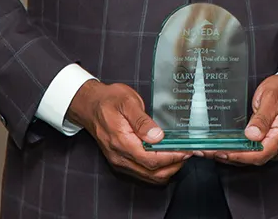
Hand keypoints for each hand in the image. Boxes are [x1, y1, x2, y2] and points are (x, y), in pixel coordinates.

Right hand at [66, 81, 189, 184]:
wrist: (89, 105)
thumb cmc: (108, 101)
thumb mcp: (127, 102)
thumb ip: (142, 121)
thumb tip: (157, 136)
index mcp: (122, 143)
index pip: (151, 160)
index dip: (171, 157)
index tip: (186, 150)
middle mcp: (120, 157)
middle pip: (152, 173)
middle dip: (173, 165)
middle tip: (188, 153)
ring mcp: (120, 161)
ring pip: (148, 176)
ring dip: (167, 169)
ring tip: (181, 154)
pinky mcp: (121, 161)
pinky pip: (142, 172)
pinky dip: (158, 169)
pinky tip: (167, 156)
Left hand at [203, 74, 277, 165]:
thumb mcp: (271, 98)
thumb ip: (263, 117)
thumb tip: (252, 135)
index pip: (260, 153)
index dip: (239, 156)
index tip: (222, 152)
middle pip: (253, 158)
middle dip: (229, 157)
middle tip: (207, 151)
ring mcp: (275, 145)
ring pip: (251, 157)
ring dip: (231, 155)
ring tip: (210, 150)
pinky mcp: (269, 142)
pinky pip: (252, 151)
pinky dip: (237, 151)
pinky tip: (223, 147)